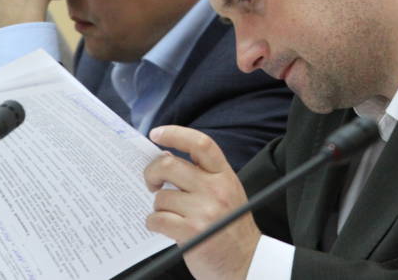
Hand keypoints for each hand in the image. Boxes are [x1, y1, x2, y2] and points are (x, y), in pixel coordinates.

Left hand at [144, 126, 260, 279]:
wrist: (246, 263)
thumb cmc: (231, 227)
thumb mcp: (227, 192)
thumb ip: (203, 175)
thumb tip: (166, 158)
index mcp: (224, 175)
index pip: (200, 143)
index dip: (175, 133)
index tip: (156, 133)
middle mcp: (215, 189)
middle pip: (169, 164)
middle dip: (151, 172)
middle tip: (151, 183)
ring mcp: (204, 210)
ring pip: (161, 196)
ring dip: (157, 206)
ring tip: (168, 214)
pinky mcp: (191, 232)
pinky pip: (157, 219)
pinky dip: (153, 223)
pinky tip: (163, 227)